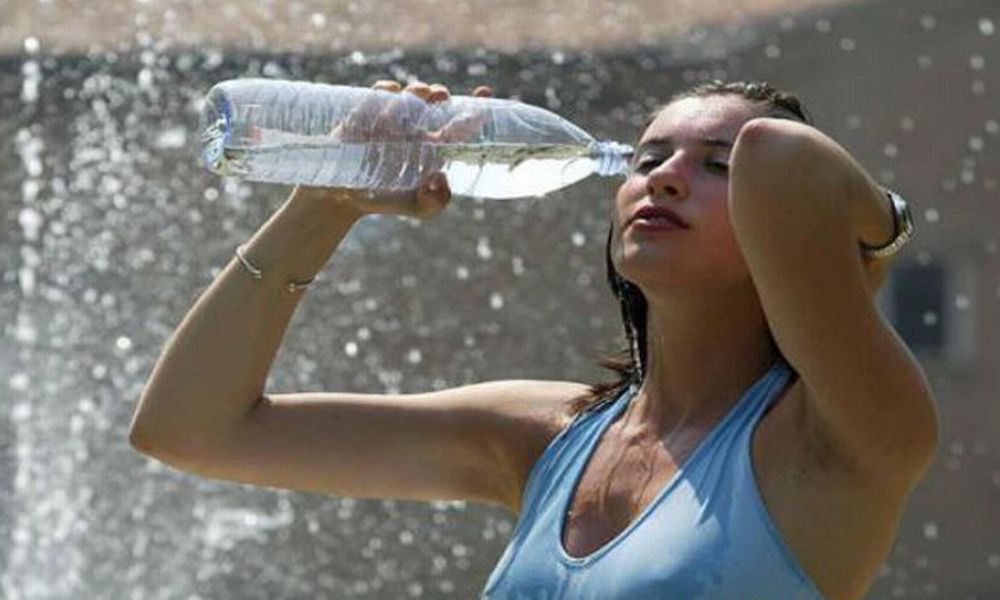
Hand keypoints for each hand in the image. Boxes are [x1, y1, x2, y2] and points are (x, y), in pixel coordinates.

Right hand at [296, 80, 493, 219]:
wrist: (344, 197)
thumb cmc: (386, 199)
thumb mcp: (417, 208)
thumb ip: (435, 202)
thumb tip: (441, 179)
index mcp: (433, 146)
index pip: (459, 123)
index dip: (475, 106)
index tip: (485, 91)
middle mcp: (416, 128)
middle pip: (434, 100)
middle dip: (440, 93)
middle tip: (441, 96)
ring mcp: (391, 118)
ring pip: (409, 93)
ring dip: (416, 91)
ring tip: (418, 97)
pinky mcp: (366, 113)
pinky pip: (378, 95)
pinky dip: (385, 92)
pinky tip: (389, 98)